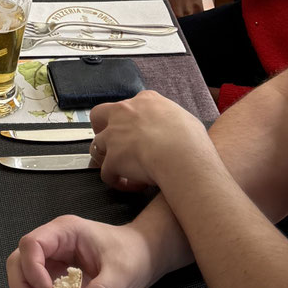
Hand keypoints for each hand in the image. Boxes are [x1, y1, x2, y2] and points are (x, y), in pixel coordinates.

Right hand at [6, 215, 157, 287]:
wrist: (143, 260)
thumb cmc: (133, 255)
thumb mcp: (123, 272)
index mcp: (64, 233)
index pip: (32, 245)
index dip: (33, 270)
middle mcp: (52, 248)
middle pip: (19, 266)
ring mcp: (52, 266)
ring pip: (25, 286)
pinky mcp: (56, 284)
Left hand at [90, 90, 212, 192]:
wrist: (181, 155)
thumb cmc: (190, 140)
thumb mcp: (186, 119)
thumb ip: (173, 121)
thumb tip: (177, 129)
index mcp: (145, 101)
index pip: (129, 105)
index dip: (130, 120)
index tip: (136, 131)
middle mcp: (125, 113)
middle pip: (99, 115)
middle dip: (102, 128)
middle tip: (114, 143)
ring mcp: (115, 135)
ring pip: (97, 146)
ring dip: (107, 159)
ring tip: (123, 170)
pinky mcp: (112, 159)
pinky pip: (107, 173)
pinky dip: (117, 181)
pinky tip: (132, 186)